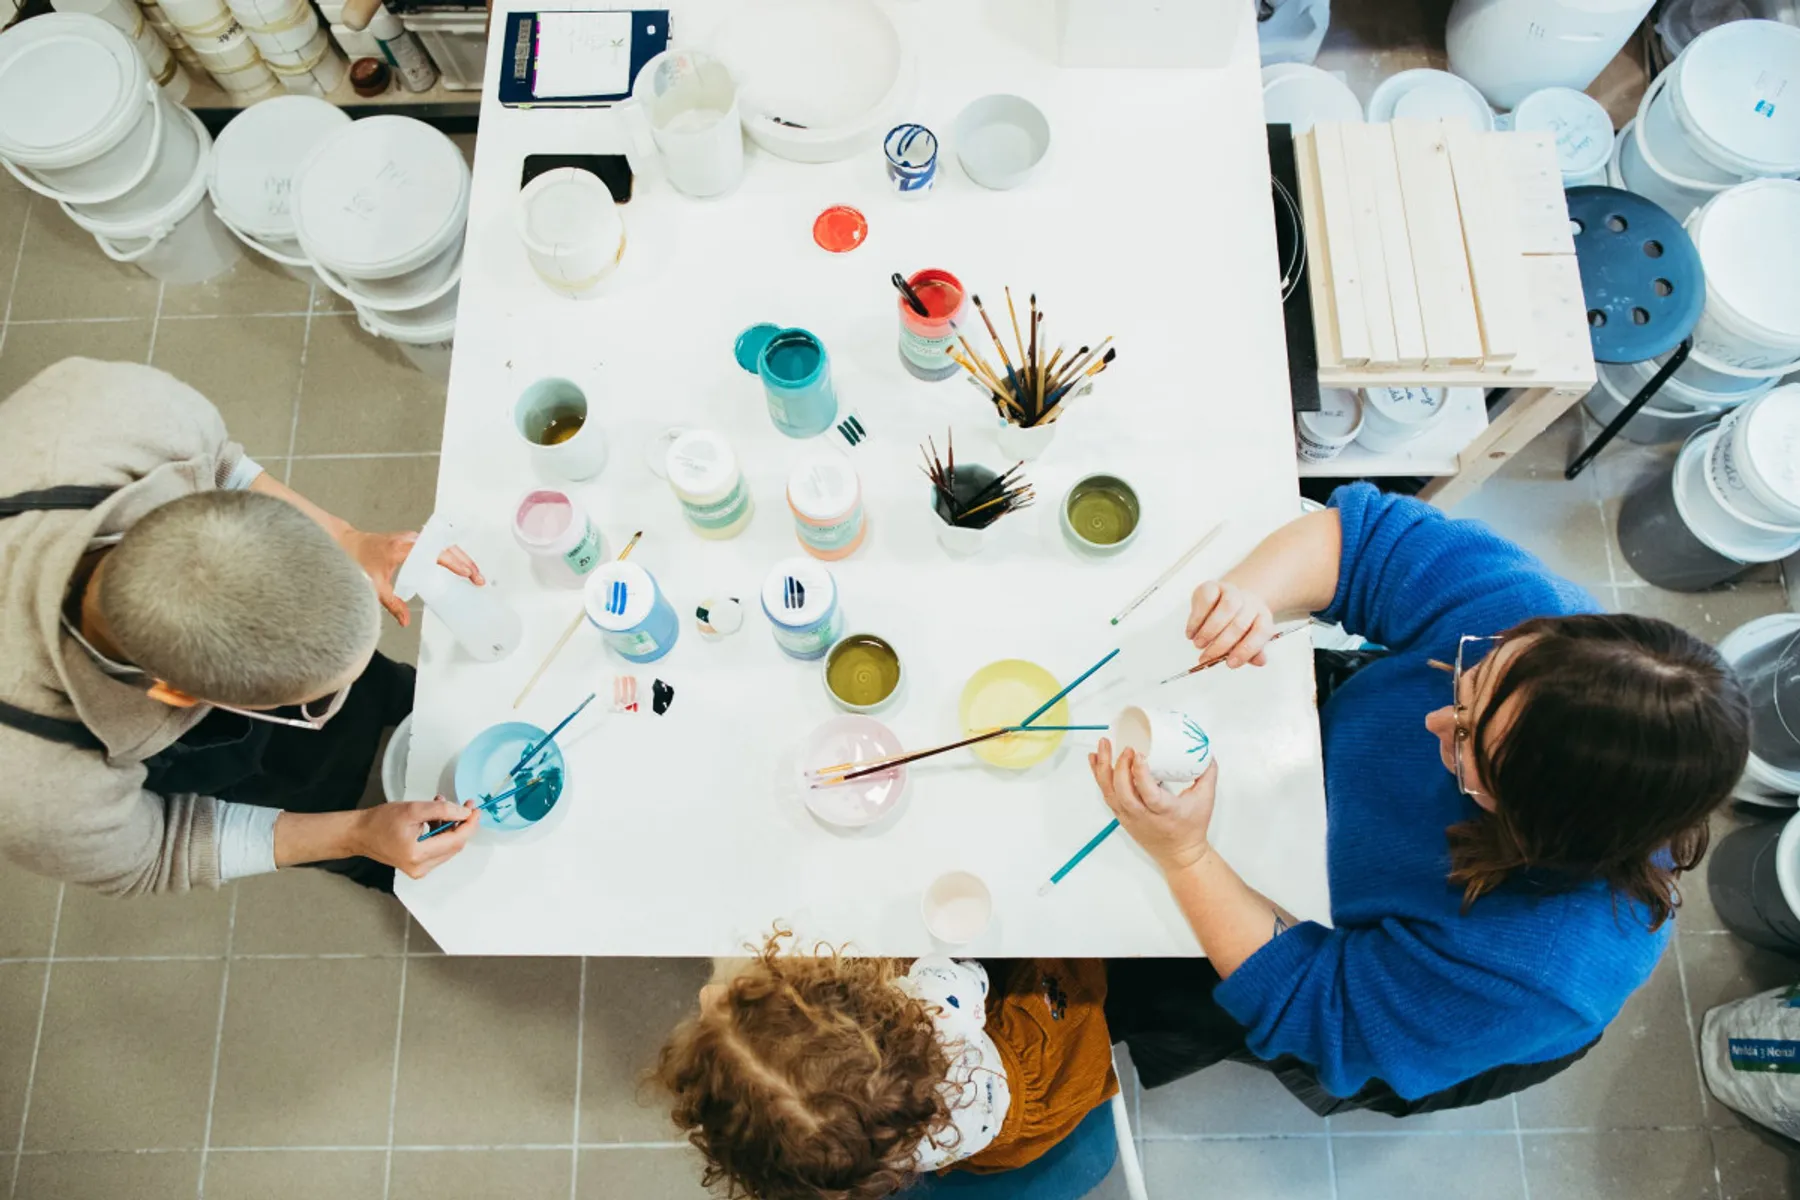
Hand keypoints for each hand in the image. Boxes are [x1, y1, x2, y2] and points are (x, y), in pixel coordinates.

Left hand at [338, 529, 485, 625]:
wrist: (347, 544)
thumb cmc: (358, 560)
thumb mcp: (375, 586)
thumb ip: (392, 604)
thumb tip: (405, 621)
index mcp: (404, 548)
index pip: (436, 553)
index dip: (454, 563)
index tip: (467, 574)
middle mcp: (412, 539)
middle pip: (447, 547)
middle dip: (465, 562)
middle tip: (478, 578)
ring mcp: (414, 538)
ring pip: (445, 544)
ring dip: (461, 557)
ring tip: (474, 574)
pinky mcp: (414, 540)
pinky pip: (438, 544)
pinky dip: (451, 554)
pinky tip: (459, 565)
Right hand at [352, 798, 479, 877]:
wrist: (360, 834)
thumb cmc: (380, 822)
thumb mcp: (413, 809)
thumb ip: (442, 810)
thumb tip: (464, 812)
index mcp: (418, 854)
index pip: (455, 841)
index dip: (469, 825)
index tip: (475, 810)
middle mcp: (420, 867)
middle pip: (454, 845)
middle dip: (461, 824)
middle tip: (464, 804)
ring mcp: (419, 869)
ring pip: (447, 847)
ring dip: (450, 826)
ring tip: (442, 806)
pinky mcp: (418, 866)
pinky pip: (438, 849)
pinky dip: (441, 832)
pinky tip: (435, 817)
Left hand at [1088, 738, 1216, 873]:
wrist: (1179, 855)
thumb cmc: (1192, 828)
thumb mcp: (1205, 800)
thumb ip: (1207, 774)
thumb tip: (1206, 751)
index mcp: (1165, 812)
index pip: (1148, 793)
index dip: (1140, 774)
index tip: (1139, 754)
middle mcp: (1143, 816)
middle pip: (1123, 792)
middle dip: (1120, 767)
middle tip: (1125, 747)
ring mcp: (1129, 817)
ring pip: (1110, 793)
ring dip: (1103, 767)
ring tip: (1103, 745)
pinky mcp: (1122, 816)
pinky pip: (1107, 794)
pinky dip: (1099, 776)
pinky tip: (1095, 759)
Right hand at [1184, 580, 1275, 668]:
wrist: (1225, 601)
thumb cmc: (1236, 625)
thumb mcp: (1246, 640)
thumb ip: (1252, 652)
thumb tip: (1260, 661)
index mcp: (1263, 617)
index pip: (1261, 632)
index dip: (1247, 649)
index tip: (1230, 663)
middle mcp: (1250, 602)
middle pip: (1240, 623)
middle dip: (1221, 644)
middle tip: (1206, 657)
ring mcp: (1232, 592)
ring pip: (1227, 608)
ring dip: (1209, 630)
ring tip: (1198, 644)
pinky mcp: (1213, 586)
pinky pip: (1206, 600)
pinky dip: (1197, 619)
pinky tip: (1191, 632)